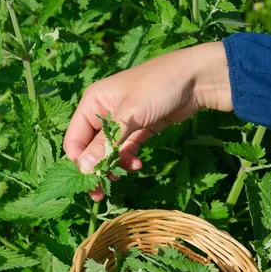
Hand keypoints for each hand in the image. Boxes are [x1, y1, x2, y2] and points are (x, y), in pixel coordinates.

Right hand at [63, 41, 232, 200]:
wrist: (196, 78)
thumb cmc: (157, 88)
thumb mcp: (129, 115)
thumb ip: (105, 143)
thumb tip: (84, 170)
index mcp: (92, 103)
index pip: (75, 140)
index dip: (80, 162)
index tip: (92, 180)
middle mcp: (103, 112)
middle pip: (90, 148)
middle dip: (96, 168)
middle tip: (101, 192)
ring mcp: (121, 121)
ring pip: (108, 151)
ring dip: (114, 165)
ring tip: (127, 172)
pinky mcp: (139, 128)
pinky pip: (125, 149)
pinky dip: (128, 159)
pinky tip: (137, 164)